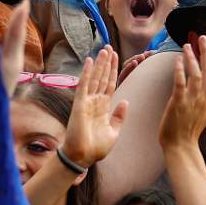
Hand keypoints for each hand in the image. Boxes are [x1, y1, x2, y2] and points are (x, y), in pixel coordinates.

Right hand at [63, 47, 126, 171]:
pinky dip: (87, 72)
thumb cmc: (96, 148)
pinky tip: (90, 61)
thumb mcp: (114, 131)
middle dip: (107, 63)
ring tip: (104, 49)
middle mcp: (95, 101)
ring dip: (99, 64)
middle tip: (109, 47)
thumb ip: (119, 117)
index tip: (117, 57)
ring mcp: (87, 101)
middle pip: (103, 77)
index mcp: (103, 107)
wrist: (83, 157)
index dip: (113, 70)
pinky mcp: (79, 104)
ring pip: (95, 78)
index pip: (110, 84)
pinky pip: (84, 85)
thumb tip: (125, 101)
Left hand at [160, 38, 205, 155]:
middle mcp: (204, 97)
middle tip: (203, 37)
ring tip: (188, 45)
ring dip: (193, 57)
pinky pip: (180, 83)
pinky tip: (178, 60)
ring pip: (196, 73)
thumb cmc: (190, 129)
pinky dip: (180, 71)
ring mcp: (192, 100)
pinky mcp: (179, 103)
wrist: (181, 145)